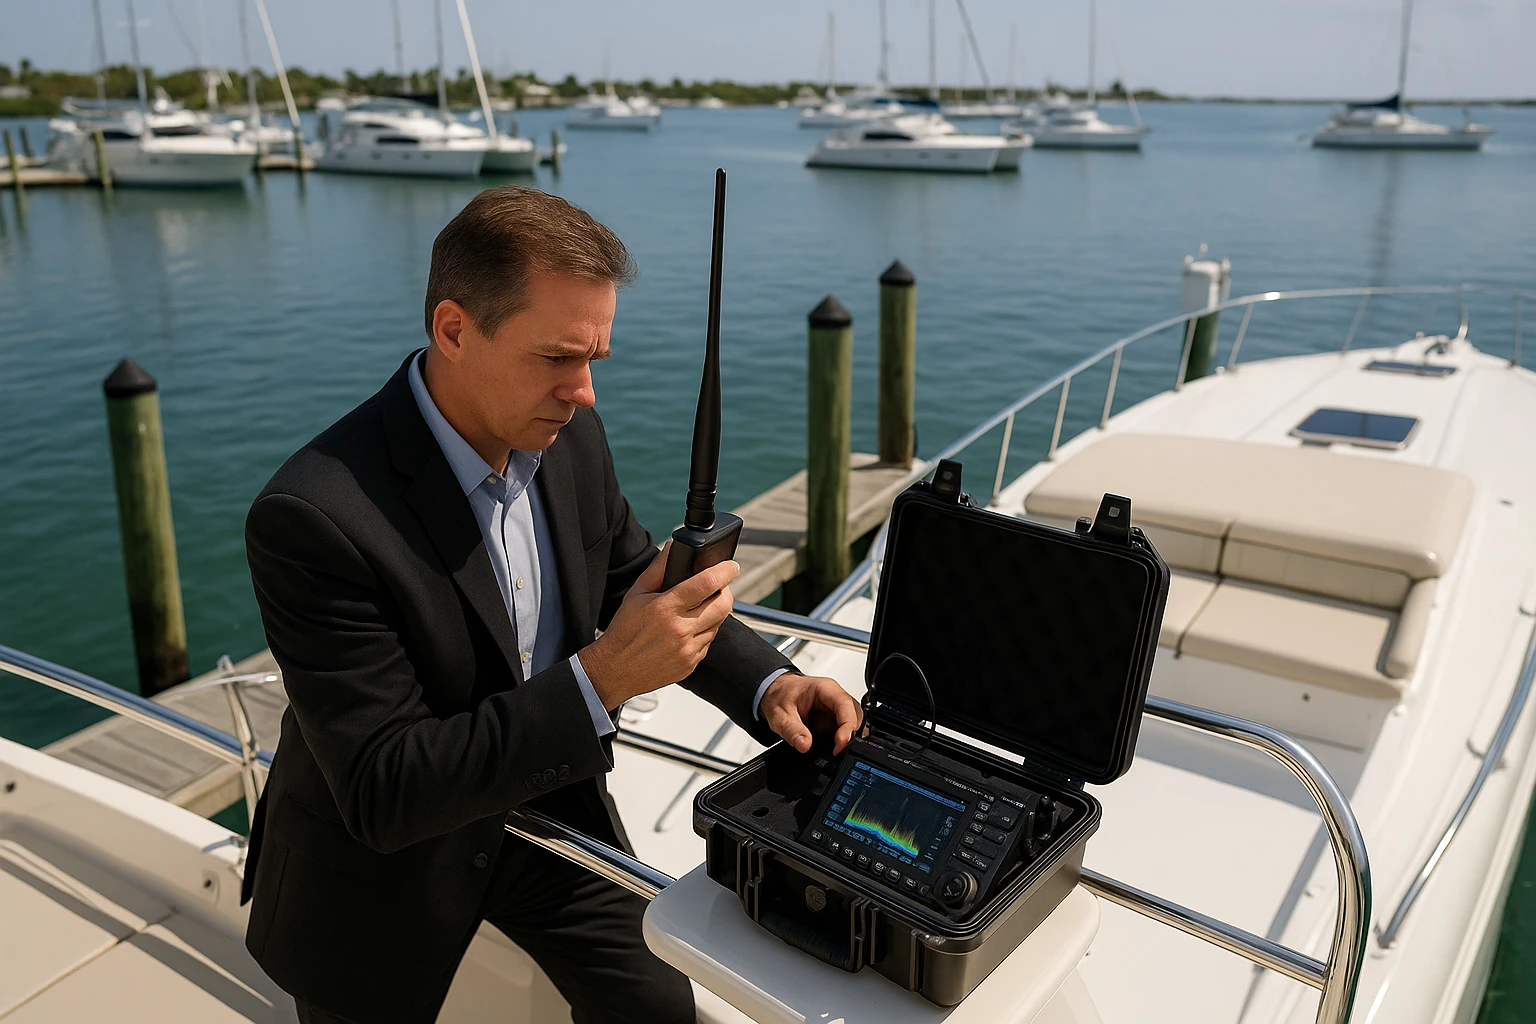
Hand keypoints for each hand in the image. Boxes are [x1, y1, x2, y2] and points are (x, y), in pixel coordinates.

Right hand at [579, 543, 739, 710]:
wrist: (615, 669)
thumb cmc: (624, 631)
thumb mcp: (636, 594)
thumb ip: (658, 569)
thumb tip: (673, 548)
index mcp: (666, 607)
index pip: (707, 583)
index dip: (725, 571)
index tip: (732, 567)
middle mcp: (681, 629)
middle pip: (723, 604)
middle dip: (725, 591)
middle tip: (718, 587)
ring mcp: (688, 649)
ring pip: (718, 623)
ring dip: (714, 613)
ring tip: (697, 609)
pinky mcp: (691, 663)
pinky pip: (708, 642)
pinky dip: (704, 632)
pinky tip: (688, 630)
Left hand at [759, 672, 861, 755]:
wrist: (775, 693)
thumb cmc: (780, 696)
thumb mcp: (780, 715)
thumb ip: (792, 730)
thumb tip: (805, 745)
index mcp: (825, 689)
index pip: (845, 706)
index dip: (847, 727)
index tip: (840, 744)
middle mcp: (835, 696)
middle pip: (855, 716)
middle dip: (849, 735)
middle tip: (836, 752)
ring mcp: (836, 707)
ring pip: (852, 724)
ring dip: (844, 738)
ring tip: (831, 749)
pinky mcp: (834, 718)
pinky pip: (844, 730)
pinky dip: (839, 740)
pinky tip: (830, 747)